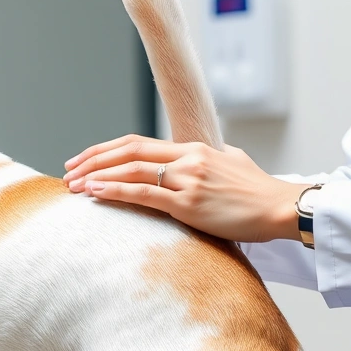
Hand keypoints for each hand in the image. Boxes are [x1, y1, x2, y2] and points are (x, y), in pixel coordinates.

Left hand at [63, 134, 310, 243]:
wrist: (282, 207)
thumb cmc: (259, 191)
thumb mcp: (232, 162)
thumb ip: (209, 157)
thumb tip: (200, 156)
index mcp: (193, 148)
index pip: (138, 142)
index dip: (106, 149)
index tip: (84, 159)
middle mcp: (187, 158)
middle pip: (128, 150)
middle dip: (93, 159)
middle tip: (69, 171)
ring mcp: (188, 179)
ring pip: (131, 170)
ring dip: (97, 176)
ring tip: (74, 185)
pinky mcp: (190, 204)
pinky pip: (144, 194)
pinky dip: (116, 191)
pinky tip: (96, 193)